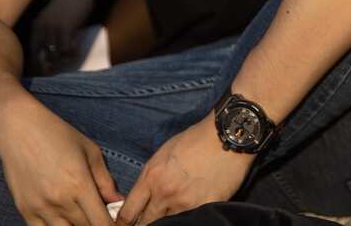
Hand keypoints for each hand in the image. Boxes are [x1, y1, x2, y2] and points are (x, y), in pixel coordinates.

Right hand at [0, 93, 121, 224]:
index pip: (100, 223)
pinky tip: (62, 218)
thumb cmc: (58, 135)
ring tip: (81, 215)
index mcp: (79, 185)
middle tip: (98, 213)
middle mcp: (59, 200)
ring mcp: (39, 207)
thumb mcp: (90, 152)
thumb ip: (105, 181)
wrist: (19, 129)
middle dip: (95, 224)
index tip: (116, 224)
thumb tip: (118, 202)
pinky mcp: (24, 209)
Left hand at [31, 0, 95, 73]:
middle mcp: (42, 29)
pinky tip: (77, 50)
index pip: (31, 50)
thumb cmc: (67, 3)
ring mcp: (54, 29)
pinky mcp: (67, 28)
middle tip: (54, 72)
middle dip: (47, 67)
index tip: (42, 71)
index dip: (35, 63)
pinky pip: (67, 48)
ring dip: (62, 61)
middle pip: (41, 56)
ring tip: (69, 60)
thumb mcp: (52, 17)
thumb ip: (48, 31)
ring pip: (54, 55)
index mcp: (36, 26)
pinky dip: (72, 53)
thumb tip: (51, 51)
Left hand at [115, 117, 250, 223]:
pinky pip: (191, 221)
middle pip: (145, 224)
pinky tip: (190, 213)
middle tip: (145, 224)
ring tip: (171, 212)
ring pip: (167, 224)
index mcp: (151, 178)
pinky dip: (188, 219)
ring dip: (166, 221)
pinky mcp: (206, 207)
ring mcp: (186, 203)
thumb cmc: (196, 139)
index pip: (128, 213)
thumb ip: (150, 177)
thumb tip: (143, 197)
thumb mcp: (163, 153)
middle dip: (143, 225)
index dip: (123, 224)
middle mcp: (165, 194)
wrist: (228, 134)